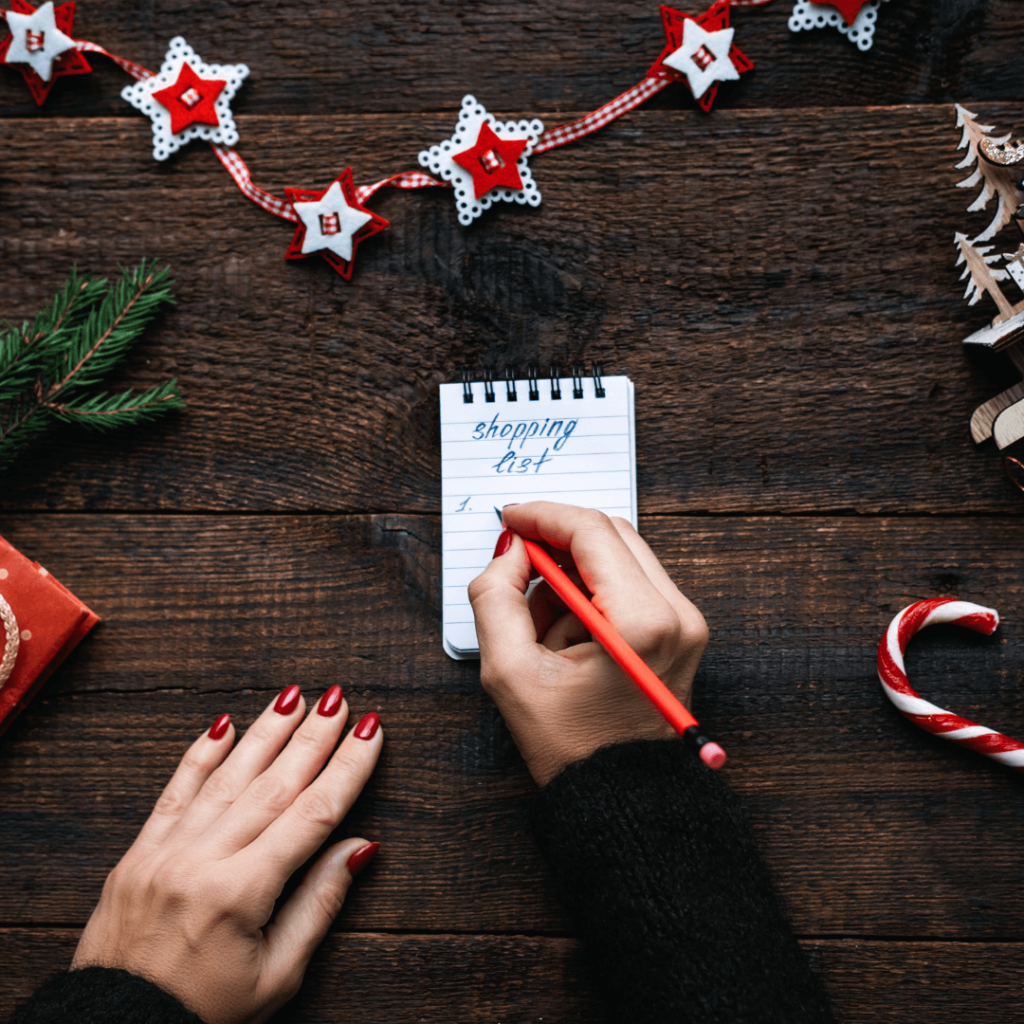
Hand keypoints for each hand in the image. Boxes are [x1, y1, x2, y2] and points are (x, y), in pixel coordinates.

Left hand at [72, 686, 383, 1023]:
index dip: (347, 770)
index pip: (310, 815)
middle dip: (312, 738)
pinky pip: (174, 792)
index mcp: (239, 894)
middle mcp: (201, 862)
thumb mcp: (277, 976)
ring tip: (295, 697)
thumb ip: (319, 904)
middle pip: (272, 785)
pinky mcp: (138, 854)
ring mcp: (165, 853)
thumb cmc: (203, 1014)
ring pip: (226, 778)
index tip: (370, 733)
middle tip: (339, 700)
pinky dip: (199, 755)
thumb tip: (358, 847)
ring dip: (265, 732)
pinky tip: (222, 724)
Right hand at [468, 502, 707, 784]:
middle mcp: (677, 614)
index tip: (510, 518)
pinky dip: (592, 592)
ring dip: (573, 571)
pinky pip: (632, 583)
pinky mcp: (682, 631)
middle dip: (558, 540)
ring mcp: (686, 622)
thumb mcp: (509, 672)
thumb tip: (510, 551)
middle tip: (517, 559)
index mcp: (642, 623)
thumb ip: (496, 596)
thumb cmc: (572, 748)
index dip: (543, 516)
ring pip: (621, 556)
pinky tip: (565, 634)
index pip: (592, 531)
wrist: (623, 799)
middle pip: (612, 534)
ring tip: (540, 625)